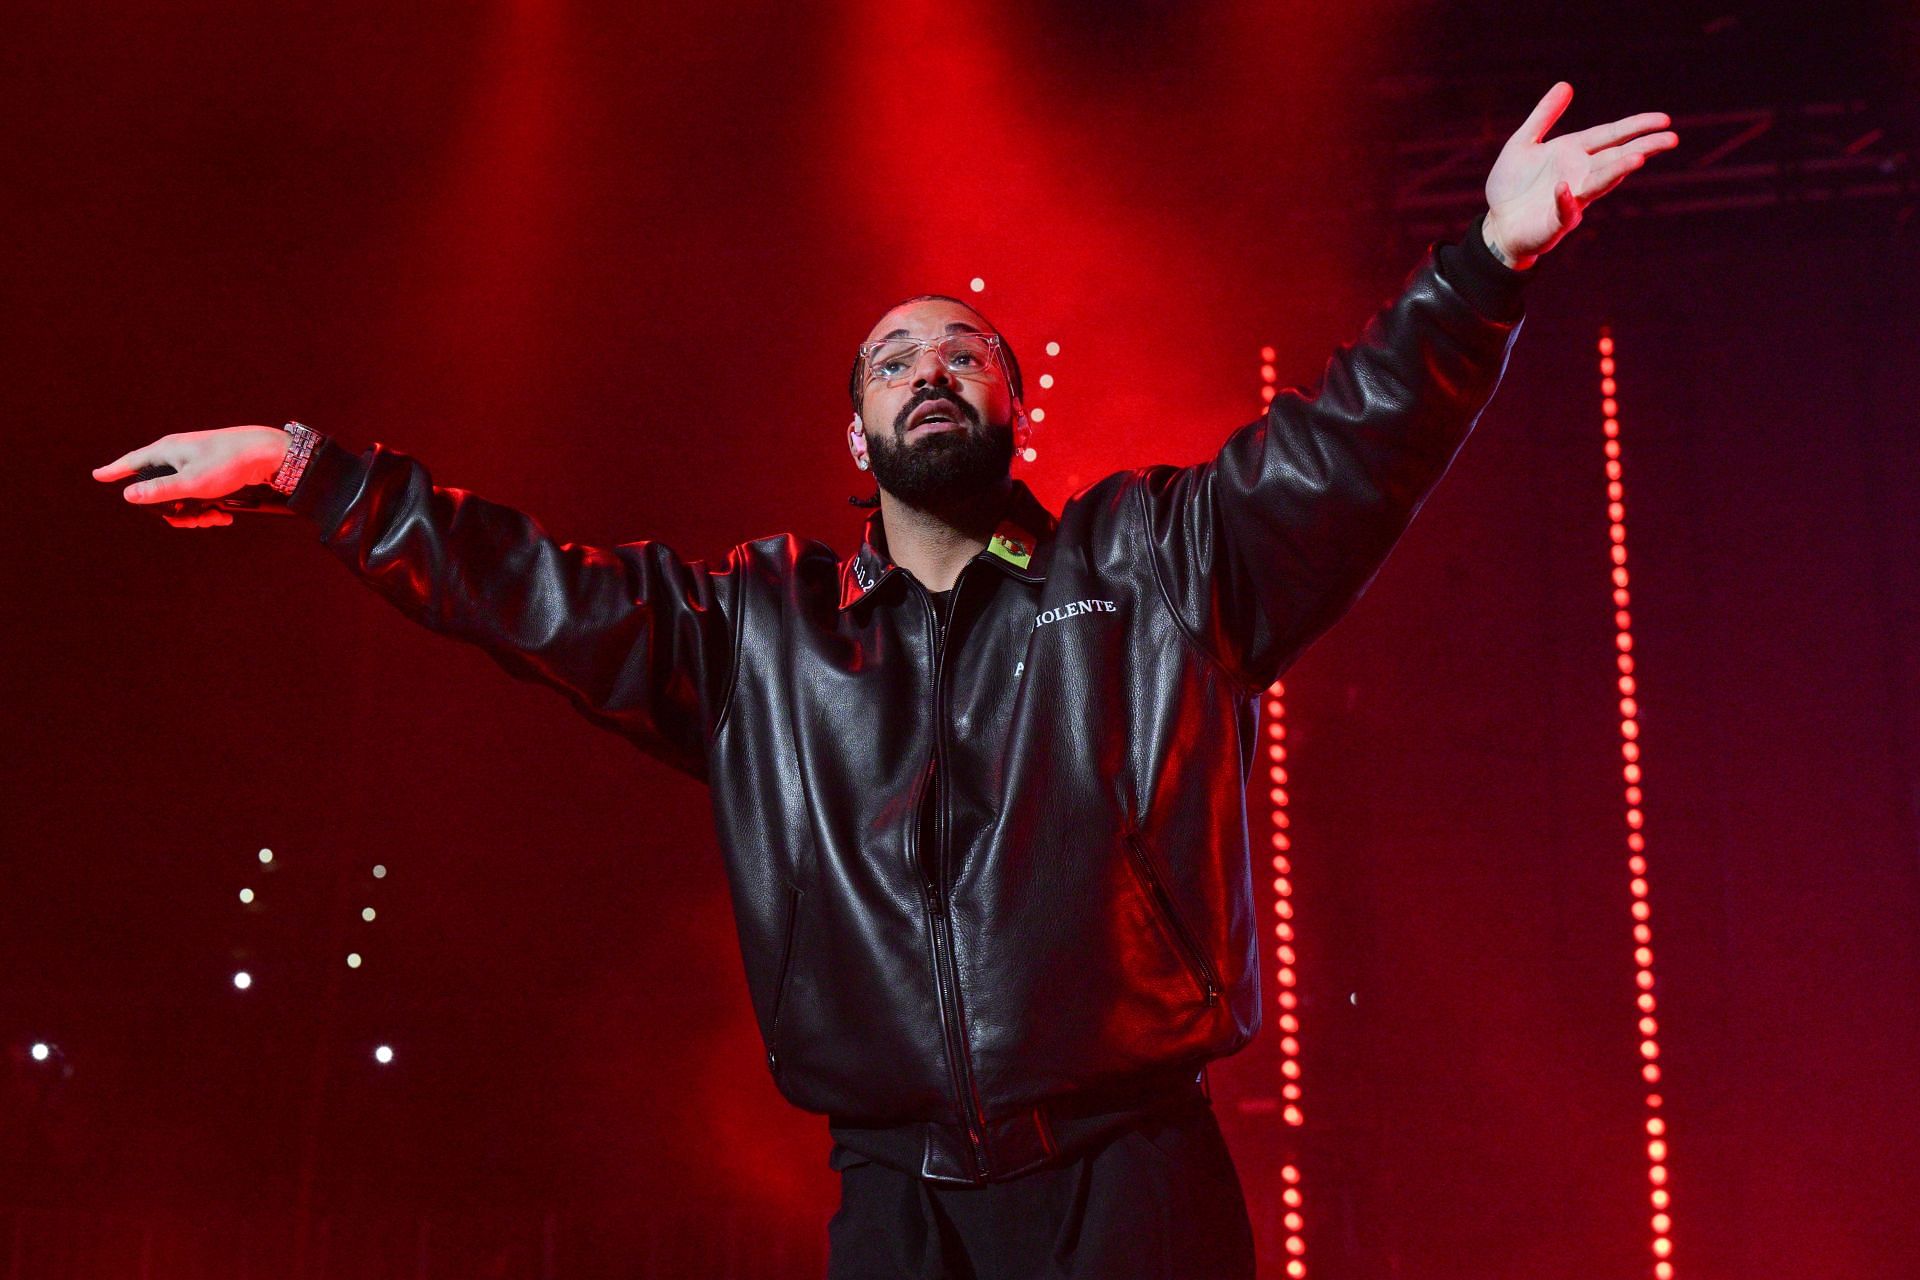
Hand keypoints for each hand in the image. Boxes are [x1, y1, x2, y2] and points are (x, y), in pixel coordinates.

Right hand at [91, 425, 290, 527]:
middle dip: (173, 511)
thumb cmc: (228, 462)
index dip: (115, 471)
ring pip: (182, 495)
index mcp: (167, 451)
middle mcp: (178, 454)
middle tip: (192, 522)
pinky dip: (208, 507)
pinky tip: (224, 516)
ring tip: (214, 519)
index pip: (132, 462)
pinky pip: (200, 494)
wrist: (267, 452)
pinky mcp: (212, 470)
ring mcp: (195, 462)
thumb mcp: (191, 482)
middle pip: (160, 488)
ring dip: (195, 513)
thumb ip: (160, 490)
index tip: (97, 476)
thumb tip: (128, 495)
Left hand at [1483, 82, 1677, 268]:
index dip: (1636, 126)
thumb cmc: (1512, 186)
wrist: (1495, 225)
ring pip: (1599, 183)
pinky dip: (1564, 199)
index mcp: (1573, 152)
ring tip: (1638, 159)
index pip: (1611, 135)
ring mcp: (1571, 199)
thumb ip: (1543, 115)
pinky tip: (1564, 187)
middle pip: (1615, 157)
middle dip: (1642, 147)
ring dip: (1616, 171)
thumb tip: (1566, 84)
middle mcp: (1579, 174)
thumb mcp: (1523, 143)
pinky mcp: (1555, 222)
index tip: (1664, 119)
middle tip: (1671, 139)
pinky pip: (1563, 210)